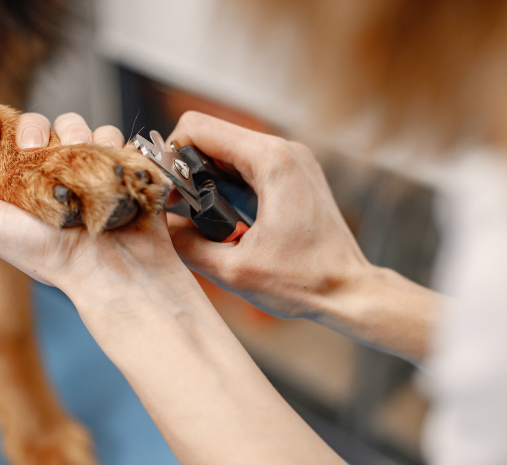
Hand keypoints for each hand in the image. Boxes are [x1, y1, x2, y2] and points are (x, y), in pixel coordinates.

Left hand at [0, 111, 185, 295]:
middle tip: (45, 151)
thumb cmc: (42, 253)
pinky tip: (105, 164)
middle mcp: (55, 177)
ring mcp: (89, 172)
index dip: (19, 131)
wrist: (103, 269)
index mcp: (23, 185)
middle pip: (46, 126)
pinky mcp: (119, 170)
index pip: (15, 137)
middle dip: (44, 129)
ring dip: (79, 133)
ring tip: (81, 164)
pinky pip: (113, 138)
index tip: (25, 146)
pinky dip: (109, 142)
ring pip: (81, 127)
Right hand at [166, 111, 369, 318]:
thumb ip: (185, 244)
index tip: (165, 187)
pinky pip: (247, 163)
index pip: (197, 127)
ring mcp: (292, 159)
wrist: (350, 291)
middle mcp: (284, 149)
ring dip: (204, 175)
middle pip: (212, 135)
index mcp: (271, 161)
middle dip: (185, 166)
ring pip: (228, 148)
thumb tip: (159, 227)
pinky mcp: (294, 173)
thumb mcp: (232, 270)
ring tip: (197, 214)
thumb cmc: (304, 281)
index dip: (170, 153)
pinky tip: (222, 214)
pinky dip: (225, 182)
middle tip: (176, 205)